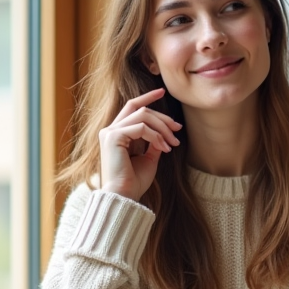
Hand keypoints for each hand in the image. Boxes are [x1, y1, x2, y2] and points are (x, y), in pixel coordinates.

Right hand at [98, 87, 181, 201]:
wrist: (124, 196)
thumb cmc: (134, 182)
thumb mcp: (149, 159)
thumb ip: (154, 143)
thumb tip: (164, 132)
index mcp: (117, 134)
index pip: (132, 107)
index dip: (147, 98)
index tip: (162, 92)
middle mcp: (110, 130)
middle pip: (140, 110)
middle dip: (162, 118)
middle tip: (178, 129)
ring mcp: (110, 132)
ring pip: (142, 116)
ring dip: (162, 128)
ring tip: (173, 143)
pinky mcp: (113, 137)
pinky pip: (140, 128)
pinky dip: (155, 136)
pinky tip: (164, 148)